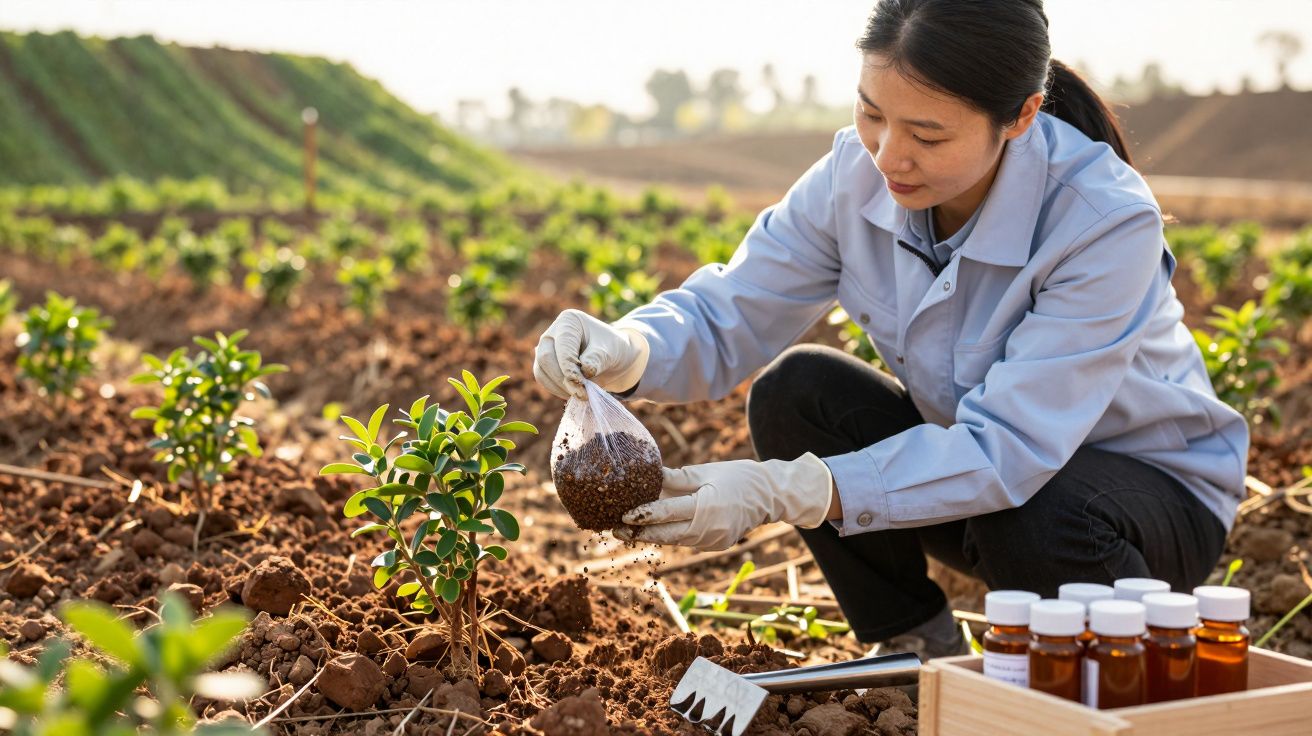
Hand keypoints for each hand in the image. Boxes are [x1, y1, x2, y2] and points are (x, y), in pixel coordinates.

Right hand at [533, 309, 649, 399]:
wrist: (613, 358)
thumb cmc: (612, 349)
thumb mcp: (611, 351)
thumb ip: (597, 359)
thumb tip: (584, 371)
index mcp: (569, 321)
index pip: (562, 346)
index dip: (569, 367)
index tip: (581, 383)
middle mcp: (552, 333)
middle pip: (545, 358)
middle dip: (563, 379)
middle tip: (582, 393)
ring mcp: (545, 349)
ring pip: (541, 371)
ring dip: (560, 387)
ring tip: (582, 394)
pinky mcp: (545, 365)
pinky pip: (544, 380)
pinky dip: (558, 390)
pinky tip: (575, 393)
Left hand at [615, 453, 833, 550]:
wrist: (771, 497)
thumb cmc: (740, 477)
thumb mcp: (707, 471)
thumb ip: (677, 477)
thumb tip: (649, 475)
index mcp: (707, 507)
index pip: (668, 513)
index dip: (643, 515)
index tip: (623, 515)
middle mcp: (709, 529)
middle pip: (666, 534)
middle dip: (639, 533)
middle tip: (614, 530)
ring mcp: (713, 540)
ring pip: (674, 539)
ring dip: (651, 535)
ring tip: (626, 531)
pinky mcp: (714, 544)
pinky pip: (686, 540)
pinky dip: (670, 535)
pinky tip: (652, 530)